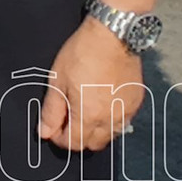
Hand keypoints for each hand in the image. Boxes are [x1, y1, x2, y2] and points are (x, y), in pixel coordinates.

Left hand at [40, 18, 144, 151]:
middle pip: (93, 144)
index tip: (53, 130)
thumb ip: (52, 110)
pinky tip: (101, 106)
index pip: (74, 143)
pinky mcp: (136, 103)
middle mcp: (111, 119)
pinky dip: (111, 122)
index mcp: (89, 115)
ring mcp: (126, 112)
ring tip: (84, 112)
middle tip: (67, 122)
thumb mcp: (57, 80)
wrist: (113, 36)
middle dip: (77, 138)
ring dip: (95, 132)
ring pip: (110, 137)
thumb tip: (45, 131)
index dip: (60, 140)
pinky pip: (123, 123)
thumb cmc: (83, 53)